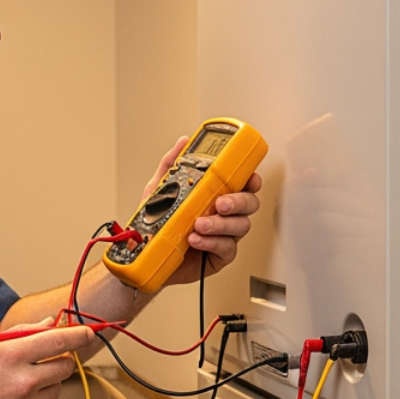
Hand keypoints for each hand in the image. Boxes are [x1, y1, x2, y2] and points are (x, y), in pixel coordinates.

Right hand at [0, 323, 90, 398]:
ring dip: (45, 385)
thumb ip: (20, 334)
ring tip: (17, 387)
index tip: (89, 333)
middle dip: (60, 360)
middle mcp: (23, 382)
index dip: (79, 335)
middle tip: (45, 361)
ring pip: (56, 389)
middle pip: (64, 366)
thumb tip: (50, 323)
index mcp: (10, 356)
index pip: (58, 340)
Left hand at [139, 135, 263, 287]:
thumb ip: (171, 165)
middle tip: (220, 203)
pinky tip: (197, 240)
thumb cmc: (158, 224)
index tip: (250, 177)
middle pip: (249, 203)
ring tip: (199, 224)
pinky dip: (213, 242)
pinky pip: (227, 248)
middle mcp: (224, 214)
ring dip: (221, 224)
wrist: (147, 256)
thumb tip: (183, 142)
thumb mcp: (159, 190)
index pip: (243, 184)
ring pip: (241, 226)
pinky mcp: (219, 255)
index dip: (252, 180)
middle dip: (238, 201)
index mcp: (216, 195)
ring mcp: (224, 235)